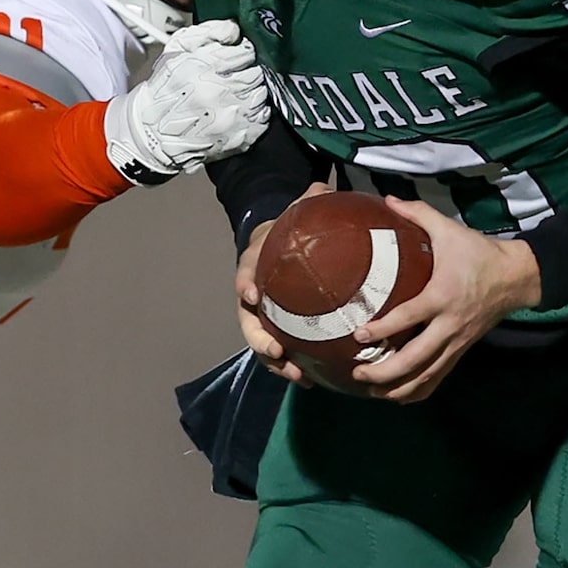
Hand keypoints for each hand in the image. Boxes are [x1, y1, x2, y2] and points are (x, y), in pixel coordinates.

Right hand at [104, 18, 269, 184]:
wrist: (152, 132)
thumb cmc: (164, 90)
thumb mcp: (176, 49)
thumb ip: (208, 32)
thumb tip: (233, 31)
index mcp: (205, 66)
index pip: (246, 53)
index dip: (243, 54)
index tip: (238, 59)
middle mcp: (220, 91)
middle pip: (256, 74)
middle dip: (249, 73)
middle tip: (236, 78)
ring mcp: (231, 116)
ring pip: (261, 95)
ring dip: (253, 93)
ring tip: (236, 95)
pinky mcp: (238, 136)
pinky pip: (262, 120)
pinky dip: (255, 114)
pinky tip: (239, 112)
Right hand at [232, 182, 331, 381]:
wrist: (280, 248)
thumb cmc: (289, 233)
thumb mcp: (295, 214)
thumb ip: (307, 203)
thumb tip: (322, 188)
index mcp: (255, 262)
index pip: (245, 271)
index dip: (245, 283)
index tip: (252, 295)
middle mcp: (252, 293)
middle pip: (247, 320)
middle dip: (259, 337)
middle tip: (276, 350)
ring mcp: (262, 316)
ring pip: (260, 342)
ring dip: (274, 361)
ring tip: (295, 373)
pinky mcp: (276, 331)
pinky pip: (277, 352)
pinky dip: (288, 367)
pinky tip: (309, 379)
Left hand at [350, 199, 540, 402]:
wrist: (517, 277)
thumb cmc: (478, 253)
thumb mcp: (449, 230)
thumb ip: (418, 215)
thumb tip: (387, 199)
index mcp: (442, 295)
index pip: (410, 317)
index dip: (384, 329)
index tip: (359, 334)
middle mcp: (449, 325)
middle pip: (416, 359)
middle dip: (385, 372)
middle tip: (357, 372)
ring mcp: (456, 343)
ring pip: (427, 376)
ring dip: (398, 388)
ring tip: (370, 391)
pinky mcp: (461, 352)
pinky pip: (438, 378)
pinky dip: (417, 391)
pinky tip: (396, 397)